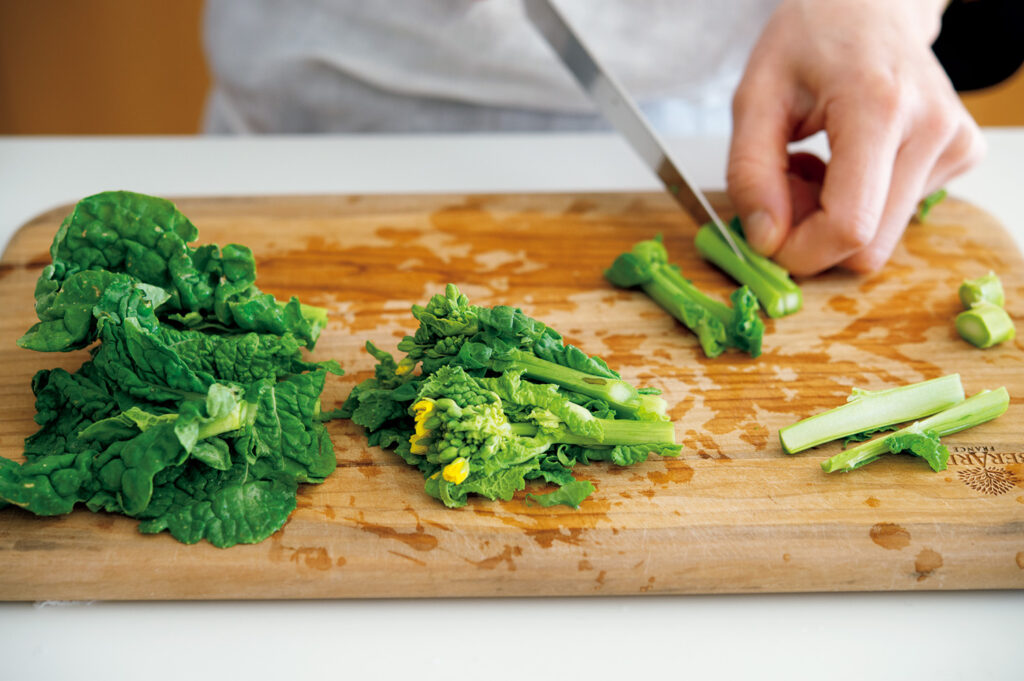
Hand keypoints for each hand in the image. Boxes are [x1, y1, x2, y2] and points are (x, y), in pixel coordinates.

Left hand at [727, 0, 984, 274]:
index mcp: (878, 108)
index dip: (800, 251)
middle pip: (866, 246)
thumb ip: (750, 174)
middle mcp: (931, 129)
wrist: (868, 6)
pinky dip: (859, 204)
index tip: (766, 237)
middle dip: (812, 236)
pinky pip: (896, 218)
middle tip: (786, 187)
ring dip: (833, 218)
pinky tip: (845, 161)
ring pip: (879, 238)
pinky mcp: (962, 154)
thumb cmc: (810, 41)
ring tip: (816, 163)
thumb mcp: (755, 98)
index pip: (849, 226)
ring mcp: (955, 143)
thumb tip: (766, 240)